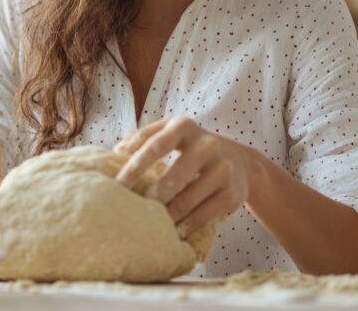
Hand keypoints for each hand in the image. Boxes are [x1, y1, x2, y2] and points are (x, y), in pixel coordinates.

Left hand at [115, 117, 251, 236]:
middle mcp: (207, 144)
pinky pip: (202, 215)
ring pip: (186, 201)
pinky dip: (185, 226)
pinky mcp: (232, 193)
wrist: (241, 161)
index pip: (153, 146)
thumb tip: (116, 152)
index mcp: (184, 126)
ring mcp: (223, 169)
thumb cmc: (192, 147)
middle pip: (171, 178)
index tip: (117, 185)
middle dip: (151, 198)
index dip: (133, 166)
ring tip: (151, 225)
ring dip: (166, 217)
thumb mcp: (172, 132)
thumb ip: (144, 137)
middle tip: (133, 211)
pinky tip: (174, 231)